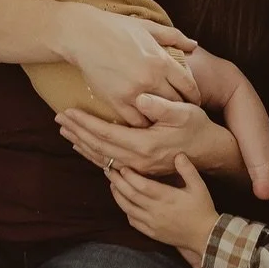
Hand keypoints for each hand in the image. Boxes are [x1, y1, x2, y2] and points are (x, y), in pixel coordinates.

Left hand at [57, 92, 225, 178]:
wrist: (210, 152)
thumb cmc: (197, 127)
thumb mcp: (184, 111)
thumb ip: (162, 106)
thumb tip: (139, 99)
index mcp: (145, 145)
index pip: (106, 134)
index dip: (85, 123)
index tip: (67, 112)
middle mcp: (138, 160)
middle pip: (99, 147)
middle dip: (77, 132)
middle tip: (58, 119)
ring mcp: (139, 167)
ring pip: (102, 157)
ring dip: (81, 143)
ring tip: (64, 131)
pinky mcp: (140, 169)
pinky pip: (110, 163)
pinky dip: (93, 153)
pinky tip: (83, 146)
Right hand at [62, 12, 200, 123]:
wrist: (83, 35)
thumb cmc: (115, 27)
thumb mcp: (148, 27)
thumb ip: (174, 36)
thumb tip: (194, 44)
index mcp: (161, 60)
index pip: (188, 85)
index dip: (194, 96)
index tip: (193, 100)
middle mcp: (151, 78)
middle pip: (176, 103)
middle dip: (180, 109)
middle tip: (180, 113)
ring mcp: (133, 91)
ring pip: (156, 115)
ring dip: (160, 119)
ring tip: (162, 120)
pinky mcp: (116, 101)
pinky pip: (135, 121)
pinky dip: (141, 123)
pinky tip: (141, 119)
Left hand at [108, 154, 219, 257]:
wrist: (205, 236)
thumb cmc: (202, 209)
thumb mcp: (199, 187)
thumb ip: (188, 170)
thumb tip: (178, 154)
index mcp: (166, 197)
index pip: (141, 185)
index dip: (129, 176)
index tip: (122, 166)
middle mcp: (156, 210)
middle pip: (130, 195)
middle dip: (117, 182)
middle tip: (109, 171)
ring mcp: (152, 223)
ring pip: (128, 209)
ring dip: (117, 196)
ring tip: (112, 184)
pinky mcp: (151, 233)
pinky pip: (133, 221)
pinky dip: (125, 211)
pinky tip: (124, 203)